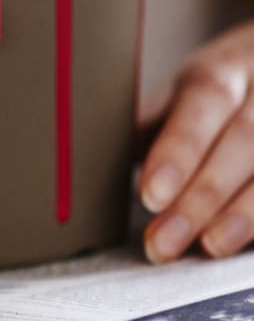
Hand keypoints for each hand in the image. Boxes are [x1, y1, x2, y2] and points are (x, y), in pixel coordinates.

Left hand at [139, 22, 253, 262]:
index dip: (179, 151)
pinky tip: (244, 250)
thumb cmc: (220, 93)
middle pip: (243, 140)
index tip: (150, 194)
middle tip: (163, 242)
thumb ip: (149, 125)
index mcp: (223, 70)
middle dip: (202, 197)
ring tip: (207, 247)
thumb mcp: (184, 93)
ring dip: (242, 215)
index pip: (202, 104)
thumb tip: (84, 160)